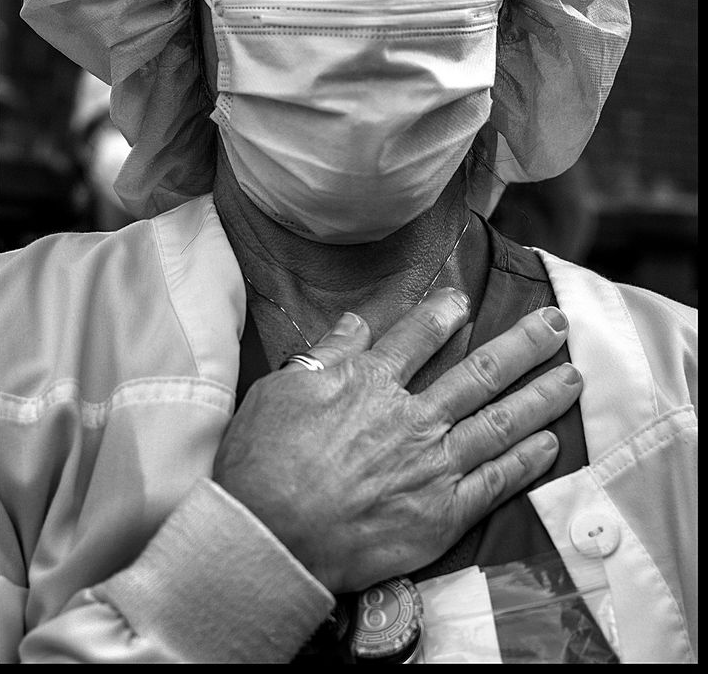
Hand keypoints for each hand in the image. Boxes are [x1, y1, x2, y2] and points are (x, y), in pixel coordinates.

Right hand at [214, 289, 580, 593]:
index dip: (443, 312)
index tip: (464, 300)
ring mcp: (433, 466)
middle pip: (480, 372)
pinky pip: (494, 482)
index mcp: (372, 383)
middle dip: (524, 343)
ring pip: (500, 421)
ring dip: (541, 396)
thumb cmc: (265, 461)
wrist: (270, 536)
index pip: (418, 336)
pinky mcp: (441, 514)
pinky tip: (550, 443)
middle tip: (556, 322)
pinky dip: (525, 461)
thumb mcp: (282, 389)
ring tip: (572, 375)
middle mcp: (412, 417)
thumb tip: (355, 322)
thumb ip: (326, 353)